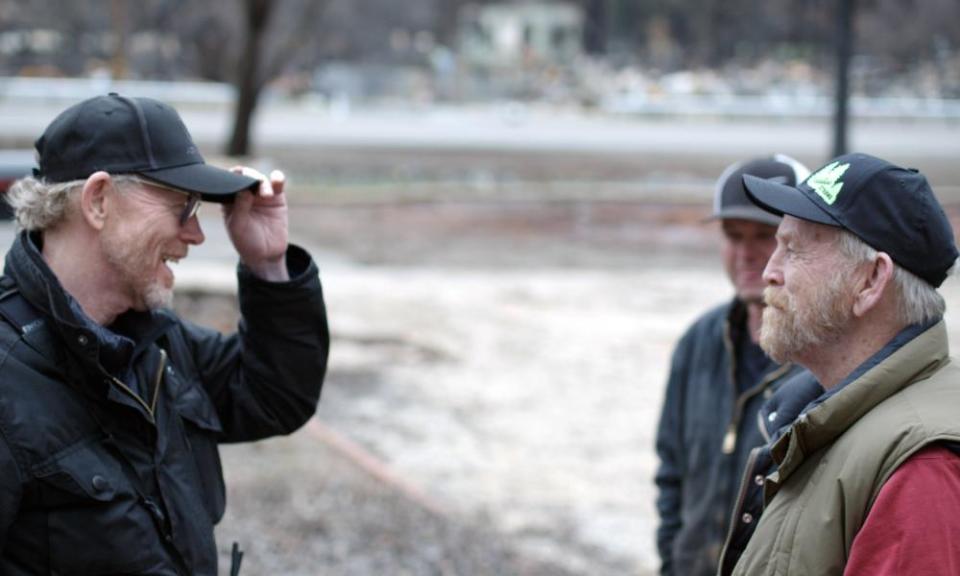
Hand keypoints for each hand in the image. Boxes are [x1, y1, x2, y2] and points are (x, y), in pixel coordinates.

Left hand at [223, 166, 289, 280]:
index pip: (228, 180)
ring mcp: (261, 194)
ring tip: (266, 195)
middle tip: (253, 183)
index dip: (231, 175)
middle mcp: (245, 193)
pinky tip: (277, 180)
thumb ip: (240, 208)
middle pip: (246, 176)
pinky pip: (277, 184)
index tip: (236, 176)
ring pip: (261, 178)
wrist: (266, 255)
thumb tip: (244, 189)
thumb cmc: (246, 242)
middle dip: (249, 176)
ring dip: (263, 182)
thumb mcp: (238, 227)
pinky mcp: (277, 198)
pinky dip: (278, 179)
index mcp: (229, 199)